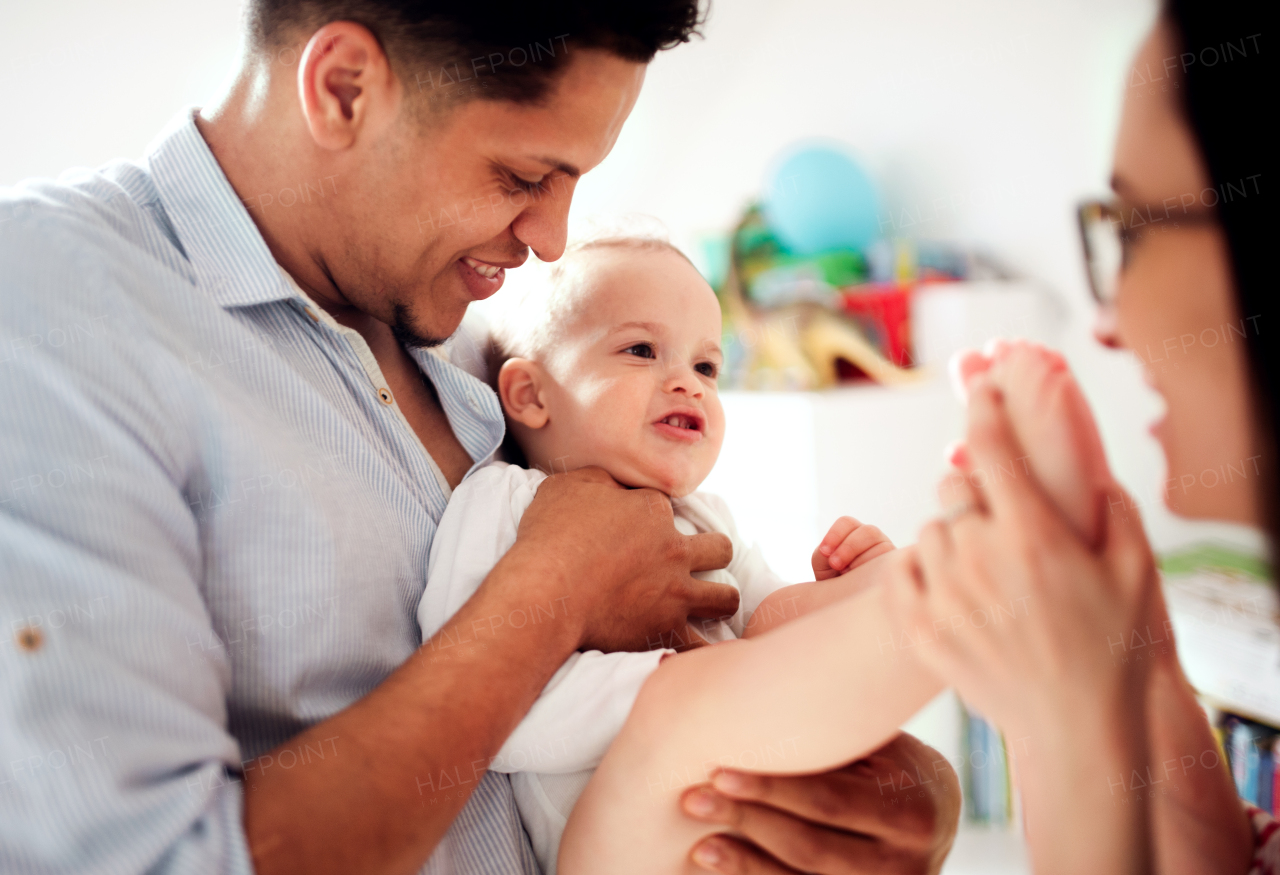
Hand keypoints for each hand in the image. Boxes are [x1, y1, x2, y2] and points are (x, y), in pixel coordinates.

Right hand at [503, 466, 738, 652]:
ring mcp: (676, 592)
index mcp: (653, 510)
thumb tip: (612, 485)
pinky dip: (701, 648)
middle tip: (688, 567)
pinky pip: (702, 646)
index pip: (669, 508)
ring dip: (717, 600)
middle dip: (712, 556)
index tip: (636, 532)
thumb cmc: (550, 536)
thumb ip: (599, 480)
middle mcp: (674, 549)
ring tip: (702, 608)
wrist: (546, 590)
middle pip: (720, 549)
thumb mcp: (567, 485)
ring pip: (726, 597)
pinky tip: (694, 648)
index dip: (654, 518)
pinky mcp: (667, 630)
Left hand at [681, 733, 959, 873]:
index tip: (717, 772)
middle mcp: (905, 861)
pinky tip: (723, 869)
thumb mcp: (875, 740)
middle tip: (693, 801)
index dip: (771, 790)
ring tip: (699, 847)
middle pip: (811, 846)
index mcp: (911, 807)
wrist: (935, 816)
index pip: (829, 800)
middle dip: (747, 822)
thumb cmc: (888, 761)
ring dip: (745, 866)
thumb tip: (700, 668)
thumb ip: (821, 721)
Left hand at [812, 516, 893, 580]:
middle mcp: (871, 537)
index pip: (847, 523)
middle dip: (849, 547)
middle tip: (835, 564)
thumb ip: (823, 554)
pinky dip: (873, 568)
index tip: (824, 551)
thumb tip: (831, 553)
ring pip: (881, 544)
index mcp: (851, 531)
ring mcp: (885, 548)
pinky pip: (889, 560)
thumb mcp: (822, 564)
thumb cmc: (831, 576)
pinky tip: (862, 577)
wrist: (842, 596)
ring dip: (861, 560)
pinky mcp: (893, 563)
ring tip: (847, 574)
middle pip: (868, 531)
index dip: (835, 534)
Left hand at [889, 381, 1162, 735]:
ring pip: (928, 530)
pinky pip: (901, 570)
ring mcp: (944, 592)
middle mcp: (980, 556)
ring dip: (951, 538)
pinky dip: (919, 570)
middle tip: (1001, 526)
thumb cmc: (1111, 648)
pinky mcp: (919, 626)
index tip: (982, 387)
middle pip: (952, 486)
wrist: (1073, 726)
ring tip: (985, 573)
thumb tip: (1090, 470)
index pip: (993, 446)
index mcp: (1032, 533)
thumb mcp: (1135, 571)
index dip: (985, 407)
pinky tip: (950, 588)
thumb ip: (1113, 509)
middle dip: (976, 494)